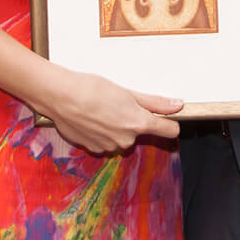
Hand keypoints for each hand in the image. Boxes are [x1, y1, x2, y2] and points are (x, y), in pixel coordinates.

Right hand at [39, 68, 180, 155]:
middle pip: (139, 131)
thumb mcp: (128, 92)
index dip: (169, 122)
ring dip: (115, 126)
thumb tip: (178, 105)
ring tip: (100, 109)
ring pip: (121, 136)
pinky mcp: (94, 149)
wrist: (61, 97)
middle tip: (117, 102)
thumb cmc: (92, 89)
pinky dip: (101, 132)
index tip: (164, 116)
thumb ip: (155, 103)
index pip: (169, 131)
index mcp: (139, 124)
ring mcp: (110, 147)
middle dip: (132, 120)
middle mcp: (126, 140)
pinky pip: (105, 141)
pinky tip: (90, 118)